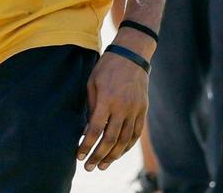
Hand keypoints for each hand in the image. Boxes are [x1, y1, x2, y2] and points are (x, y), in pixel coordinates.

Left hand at [77, 39, 150, 171]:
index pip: (96, 130)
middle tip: (89, 167)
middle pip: (111, 139)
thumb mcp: (92, 83)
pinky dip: (127, 146)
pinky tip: (118, 153)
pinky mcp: (143, 110)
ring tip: (103, 165)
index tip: (79, 156)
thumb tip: (87, 131)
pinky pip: (135, 134)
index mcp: (107, 99)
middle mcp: (123, 106)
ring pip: (125, 140)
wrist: (132, 55)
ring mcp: (135, 109)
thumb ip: (90, 108)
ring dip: (113, 156)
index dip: (87, 146)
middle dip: (99, 156)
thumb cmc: (107, 67)